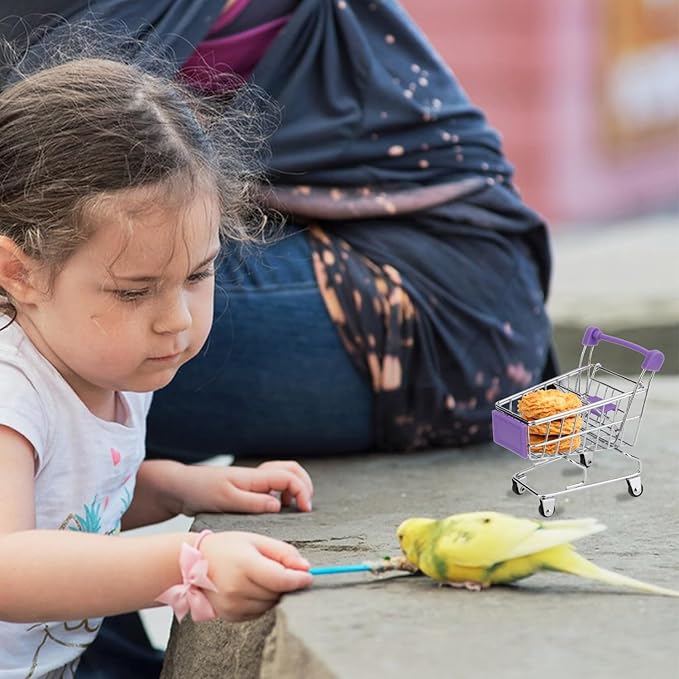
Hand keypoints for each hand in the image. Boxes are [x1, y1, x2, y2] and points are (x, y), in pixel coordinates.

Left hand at [179, 460, 312, 514]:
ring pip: (284, 474)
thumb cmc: (200, 491)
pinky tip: (278, 507)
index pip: (289, 477)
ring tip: (294, 507)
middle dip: (305, 484)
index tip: (305, 510)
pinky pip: (274, 484)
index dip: (302, 492)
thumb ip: (253, 502)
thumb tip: (278, 506)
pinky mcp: (248, 487)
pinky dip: (284, 491)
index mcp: (254, 477)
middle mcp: (257, 476)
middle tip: (305, 506)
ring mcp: (253, 480)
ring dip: (295, 487)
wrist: (180, 487)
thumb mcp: (226, 500)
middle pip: (292, 469)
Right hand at [200, 531, 311, 621]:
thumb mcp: (257, 540)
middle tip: (279, 570)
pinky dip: (262, 602)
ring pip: (270, 605)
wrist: (193, 562)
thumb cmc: (228, 547)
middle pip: (277, 593)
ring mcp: (232, 605)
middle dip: (285, 583)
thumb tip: (306, 568)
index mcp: (245, 565)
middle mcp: (237, 589)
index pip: (281, 580)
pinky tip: (252, 587)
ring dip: (274, 593)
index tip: (309, 576)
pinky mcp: (230, 616)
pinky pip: (258, 613)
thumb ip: (283, 553)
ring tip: (261, 576)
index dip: (299, 580)